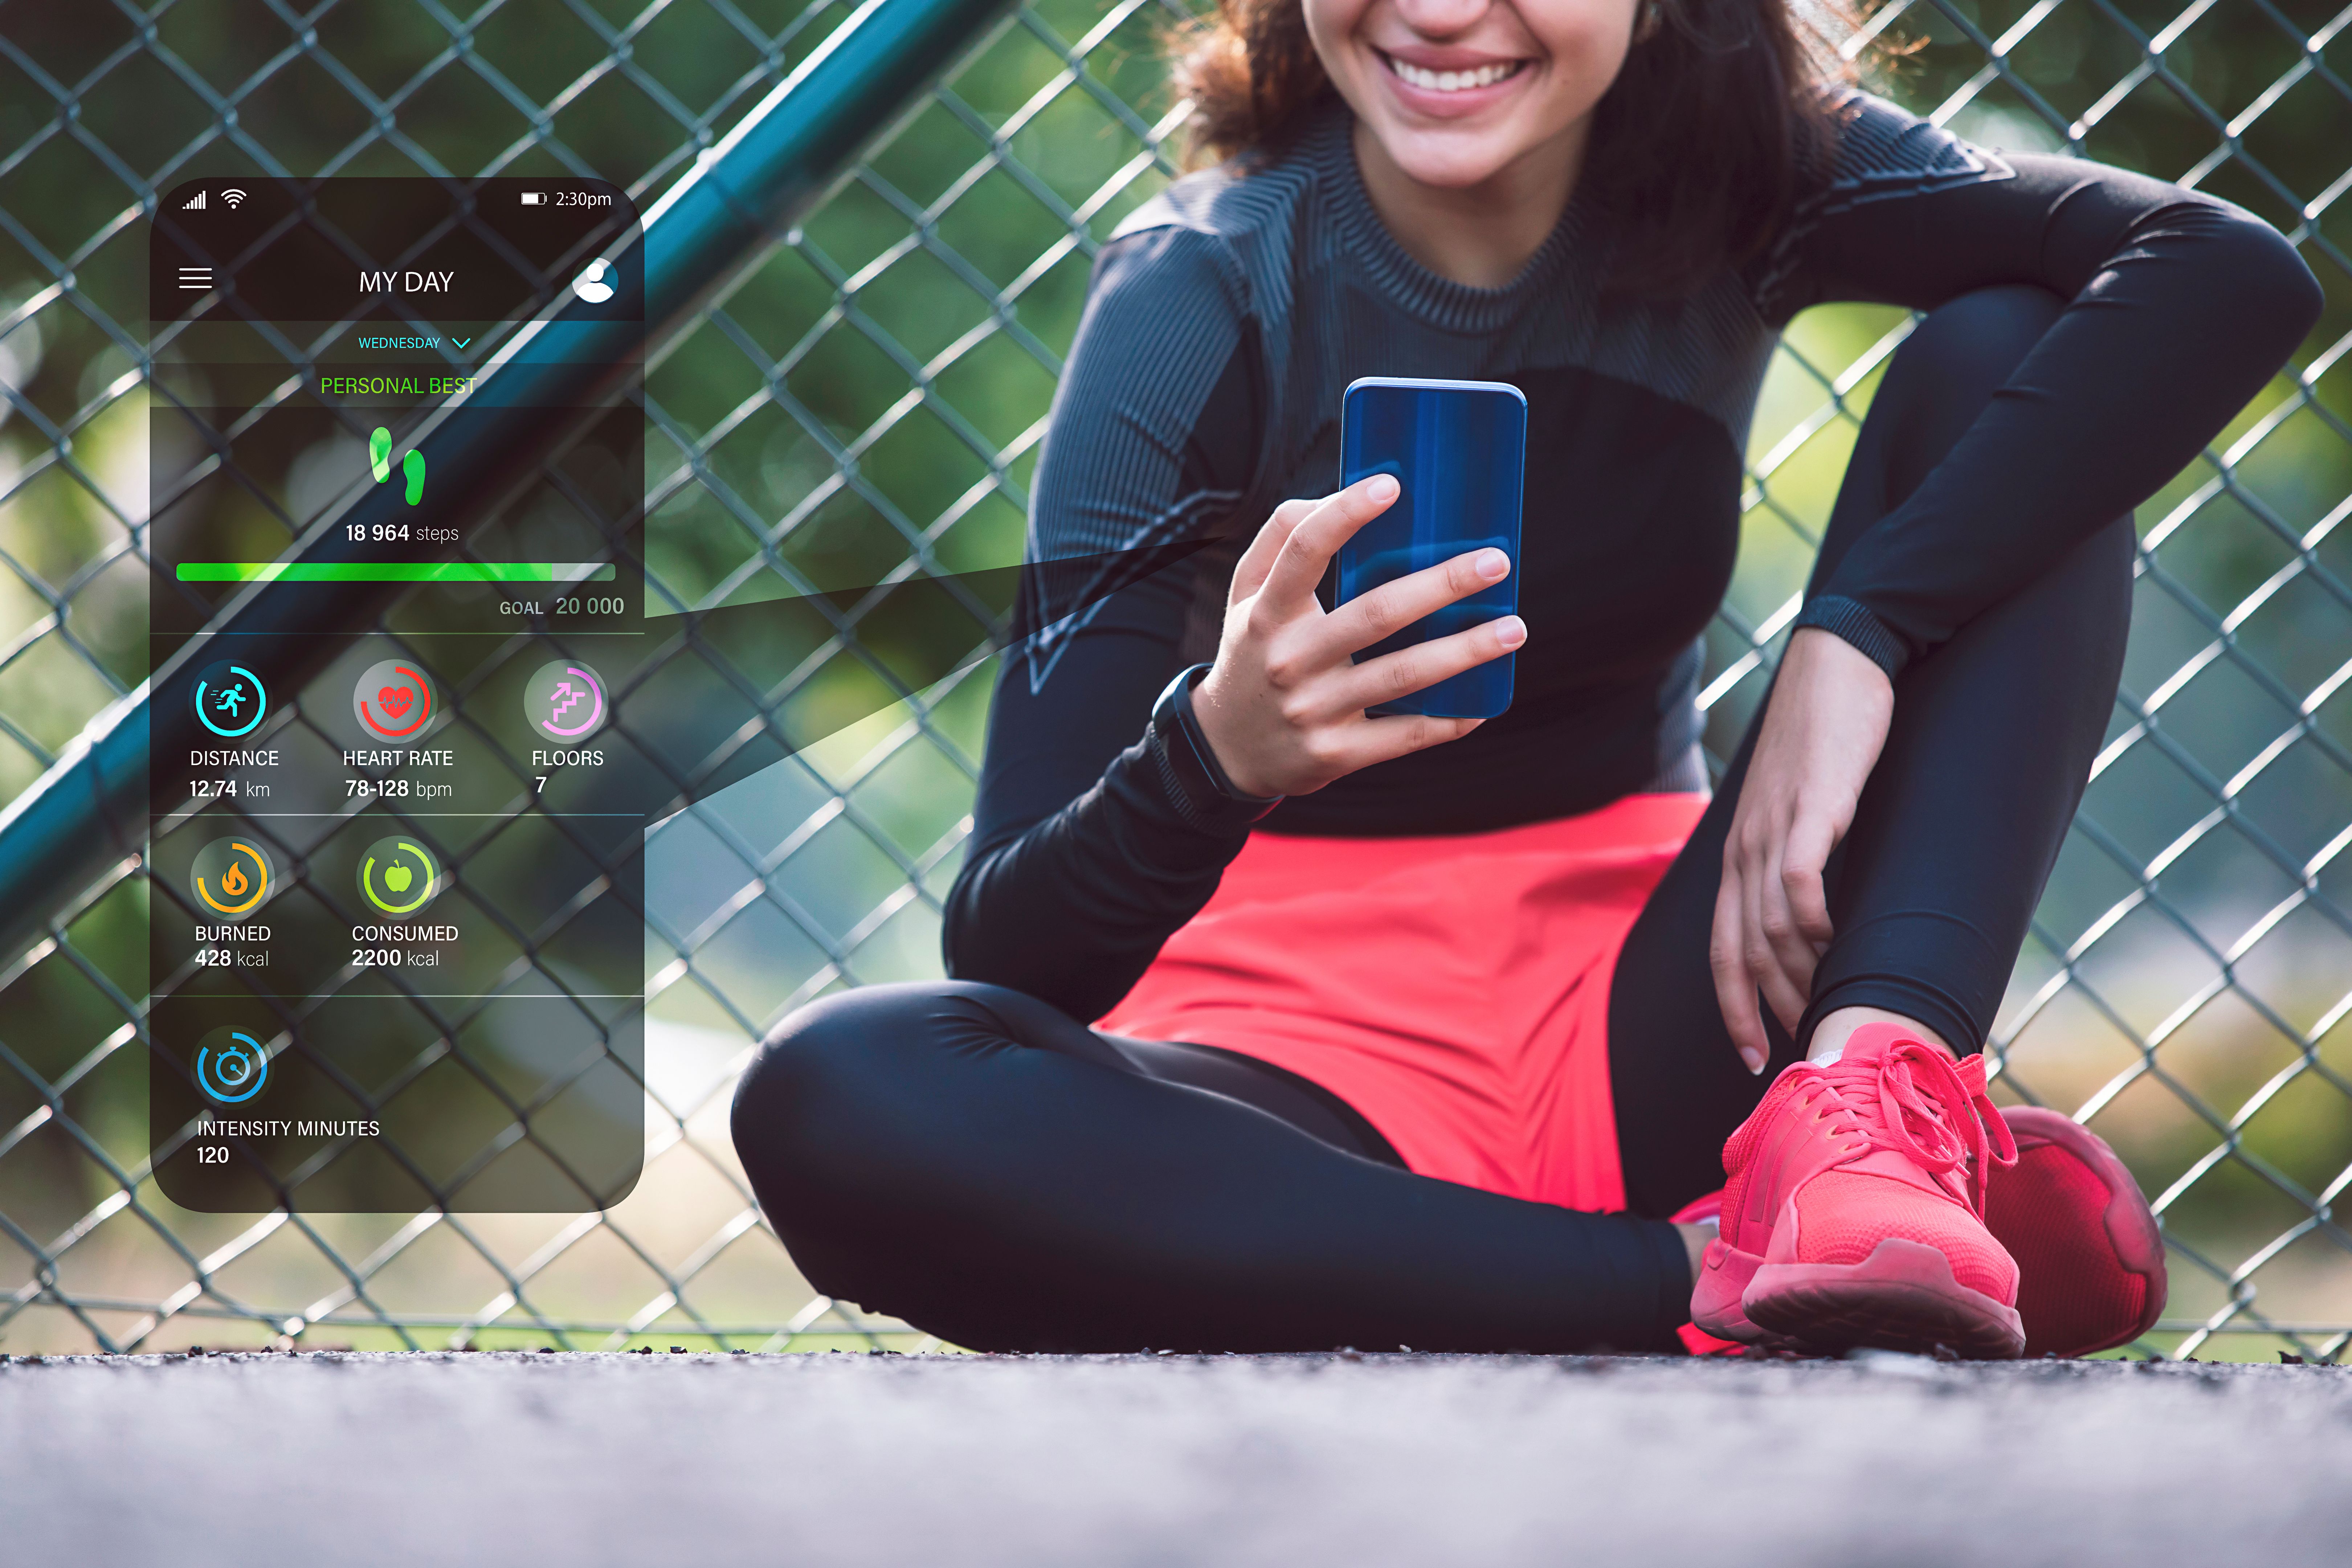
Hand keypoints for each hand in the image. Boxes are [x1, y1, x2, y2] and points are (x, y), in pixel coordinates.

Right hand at [1191, 474, 1526, 798]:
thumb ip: (1280, 539)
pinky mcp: (1336, 753)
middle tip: (1496, 562)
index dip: (1345, 515)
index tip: (1392, 486)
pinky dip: (1449, 720)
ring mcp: (1314, 711)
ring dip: (1464, 652)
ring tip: (1513, 629)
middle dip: (1441, 585)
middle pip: (1374, 614)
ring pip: (1401, 676)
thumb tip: (1337, 495)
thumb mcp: (1245, 595)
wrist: (1226, 749)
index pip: (1303, 551)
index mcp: (1267, 613)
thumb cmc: (1251, 652)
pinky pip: (1403, 735)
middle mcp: (1289, 660)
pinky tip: (1484, 702)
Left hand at [1711, 628, 1894, 1072]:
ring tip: (1824, 1005)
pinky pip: (1797, 879)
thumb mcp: (1796, 811)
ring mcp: (1771, 828)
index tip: (1752, 1056)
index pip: (1721, 950)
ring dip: (1797, 973)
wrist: (1837, 668)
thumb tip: (1810, 918)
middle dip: (1766, 1007)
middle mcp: (1743, 849)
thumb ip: (1794, 860)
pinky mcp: (1808, 808)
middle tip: (1797, 1044)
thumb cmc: (1822, 743)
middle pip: (1741, 950)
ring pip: (1769, 925)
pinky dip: (1812, 918)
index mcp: (1737, 855)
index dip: (1733, 1008)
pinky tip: (1834, 937)